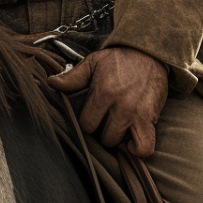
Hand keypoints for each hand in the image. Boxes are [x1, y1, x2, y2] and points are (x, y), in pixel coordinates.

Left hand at [47, 46, 167, 156]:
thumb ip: (73, 77)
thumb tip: (52, 83)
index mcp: (103, 93)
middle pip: (103, 137)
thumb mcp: (93, 62)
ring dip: (116, 139)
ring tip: (116, 128)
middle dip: (101, 131)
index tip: (91, 116)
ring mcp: (137, 115)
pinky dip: (138, 149)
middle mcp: (120, 106)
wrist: (148, 54)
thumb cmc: (119, 59)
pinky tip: (132, 140)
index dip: (87, 122)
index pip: (86, 124)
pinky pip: (144, 147)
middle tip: (104, 121)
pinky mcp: (151, 120)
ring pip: (119, 143)